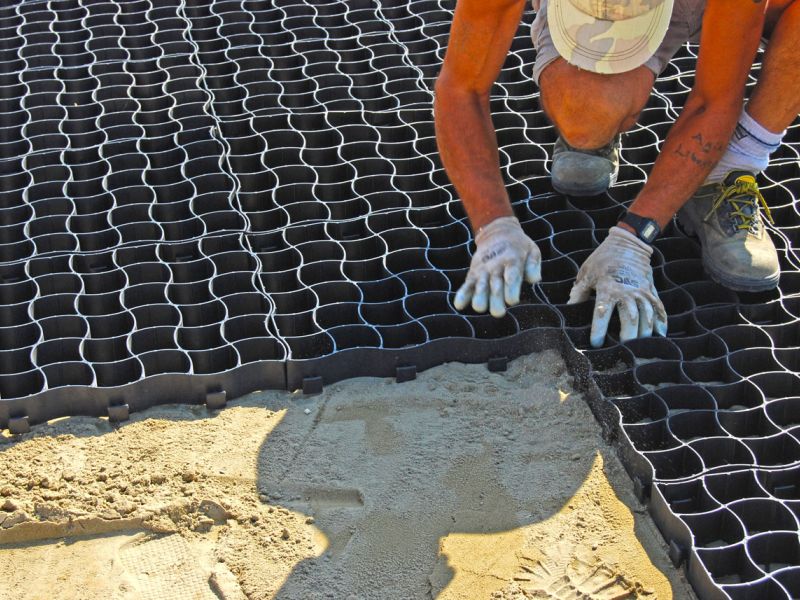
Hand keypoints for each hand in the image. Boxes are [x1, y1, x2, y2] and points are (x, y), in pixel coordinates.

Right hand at [454, 216, 540, 317]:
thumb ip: (533, 265)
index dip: (511, 289)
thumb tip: (534, 279)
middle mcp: (497, 266)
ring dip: (479, 298)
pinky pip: (467, 285)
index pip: (511, 276)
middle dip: (495, 299)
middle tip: (498, 312)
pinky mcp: (473, 273)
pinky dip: (463, 294)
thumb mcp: (532, 250)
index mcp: (513, 261)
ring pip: (480, 286)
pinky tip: (459, 305)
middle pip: (495, 285)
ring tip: (480, 307)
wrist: (497, 232)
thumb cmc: (519, 247)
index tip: (512, 300)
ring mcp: (483, 270)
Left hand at [568, 226, 667, 347]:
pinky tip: (660, 335)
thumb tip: (568, 309)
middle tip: (624, 350)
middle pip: (630, 318)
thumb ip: (579, 293)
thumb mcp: (586, 273)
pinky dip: (661, 321)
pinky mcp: (651, 290)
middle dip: (628, 336)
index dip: (599, 330)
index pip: (602, 313)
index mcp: (607, 287)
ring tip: (640, 347)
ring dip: (644, 332)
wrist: (627, 243)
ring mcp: (642, 290)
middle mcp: (627, 291)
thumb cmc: (602, 259)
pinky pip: (659, 308)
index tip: (596, 343)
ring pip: (646, 315)